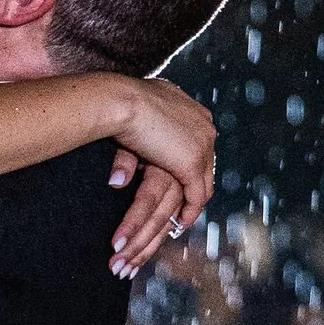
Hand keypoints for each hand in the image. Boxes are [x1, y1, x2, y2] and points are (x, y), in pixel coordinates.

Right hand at [107, 75, 214, 268]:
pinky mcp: (190, 163)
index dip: (188, 166)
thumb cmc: (118, 102)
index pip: (198, 145)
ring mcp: (201, 145)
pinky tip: (180, 223)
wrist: (119, 100)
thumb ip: (142, 128)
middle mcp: (204, 126)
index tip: (178, 183)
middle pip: (206, 166)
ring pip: (203, 183)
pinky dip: (189, 211)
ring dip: (192, 203)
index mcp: (192, 111)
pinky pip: (196, 196)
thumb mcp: (137, 112)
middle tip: (183, 207)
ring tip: (180, 221)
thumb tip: (133, 148)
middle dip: (195, 187)